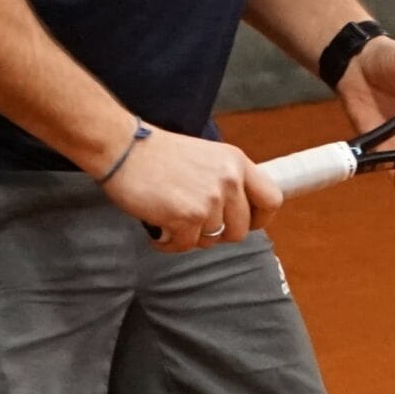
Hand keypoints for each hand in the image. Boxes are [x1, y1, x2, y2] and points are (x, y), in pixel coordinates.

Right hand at [102, 126, 283, 249]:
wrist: (122, 147)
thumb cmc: (157, 153)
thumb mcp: (206, 157)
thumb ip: (226, 180)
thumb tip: (236, 214)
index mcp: (236, 162)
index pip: (272, 199)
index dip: (259, 218)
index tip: (242, 223)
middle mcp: (229, 180)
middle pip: (240, 230)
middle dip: (217, 234)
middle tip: (193, 224)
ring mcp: (209, 199)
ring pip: (211, 240)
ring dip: (190, 236)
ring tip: (170, 221)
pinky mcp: (186, 216)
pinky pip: (185, 246)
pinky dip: (169, 244)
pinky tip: (157, 230)